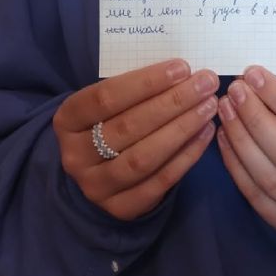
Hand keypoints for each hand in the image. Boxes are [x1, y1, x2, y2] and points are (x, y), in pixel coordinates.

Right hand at [53, 59, 218, 220]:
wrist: (97, 170)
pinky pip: (159, 182)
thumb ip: (136, 88)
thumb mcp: (110, 102)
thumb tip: (183, 71)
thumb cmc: (110, 121)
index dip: (146, 82)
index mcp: (67, 120)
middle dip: (173, 102)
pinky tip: (206, 133)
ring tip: (208, 106)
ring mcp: (96, 187)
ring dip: (182, 128)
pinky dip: (187, 156)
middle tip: (205, 83)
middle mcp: (75, 156)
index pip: (105, 97)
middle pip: (128, 126)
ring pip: (144, 157)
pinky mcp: (121, 208)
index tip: (182, 67)